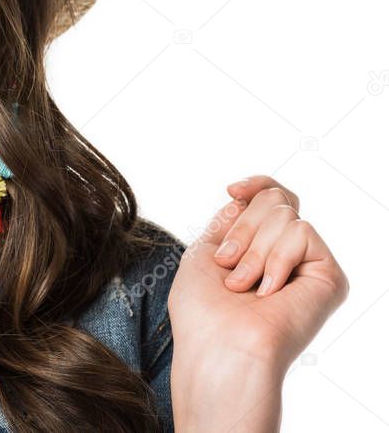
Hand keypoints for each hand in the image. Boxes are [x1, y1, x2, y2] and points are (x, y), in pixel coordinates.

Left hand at [169, 175, 349, 374]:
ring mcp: (308, 265)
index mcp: (259, 249)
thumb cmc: (203, 310)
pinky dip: (275, 258)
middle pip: (274, 199)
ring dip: (252, 249)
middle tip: (228, 267)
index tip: (232, 190)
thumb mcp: (204, 251)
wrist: (220, 346)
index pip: (273, 197)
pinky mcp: (329, 276)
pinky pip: (301, 232)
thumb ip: (231, 220)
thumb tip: (251, 196)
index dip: (257, 185)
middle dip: (241, 229)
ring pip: (284, 213)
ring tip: (244, 286)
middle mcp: (287, 255)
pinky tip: (270, 292)